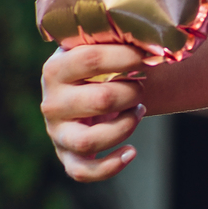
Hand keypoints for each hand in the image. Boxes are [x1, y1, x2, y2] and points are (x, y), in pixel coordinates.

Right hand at [40, 43, 146, 182]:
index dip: (126, 57)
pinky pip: (83, 171)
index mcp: (56, 69)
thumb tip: (156, 37)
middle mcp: (51, 102)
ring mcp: (57, 132)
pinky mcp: (66, 155)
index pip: (91, 59)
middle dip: (132, 93)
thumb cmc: (97, 64)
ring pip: (90, 141)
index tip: (147, 56)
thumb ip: (118, 38)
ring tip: (138, 110)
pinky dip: (110, 166)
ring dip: (125, 126)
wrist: (81, 87)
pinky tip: (131, 152)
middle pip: (100, 100)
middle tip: (141, 85)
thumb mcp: (98, 46)